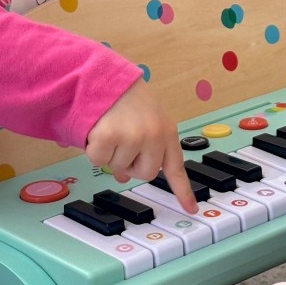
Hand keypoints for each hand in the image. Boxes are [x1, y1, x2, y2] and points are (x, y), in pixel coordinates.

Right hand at [85, 80, 196, 211]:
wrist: (102, 74)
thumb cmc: (123, 98)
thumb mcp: (141, 121)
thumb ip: (142, 148)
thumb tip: (125, 177)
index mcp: (166, 130)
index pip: (176, 167)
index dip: (183, 191)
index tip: (191, 210)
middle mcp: (155, 135)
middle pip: (144, 174)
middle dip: (130, 165)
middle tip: (121, 142)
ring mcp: (134, 136)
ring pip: (119, 168)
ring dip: (110, 153)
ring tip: (109, 128)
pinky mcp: (110, 137)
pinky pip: (99, 160)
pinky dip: (93, 150)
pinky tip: (97, 129)